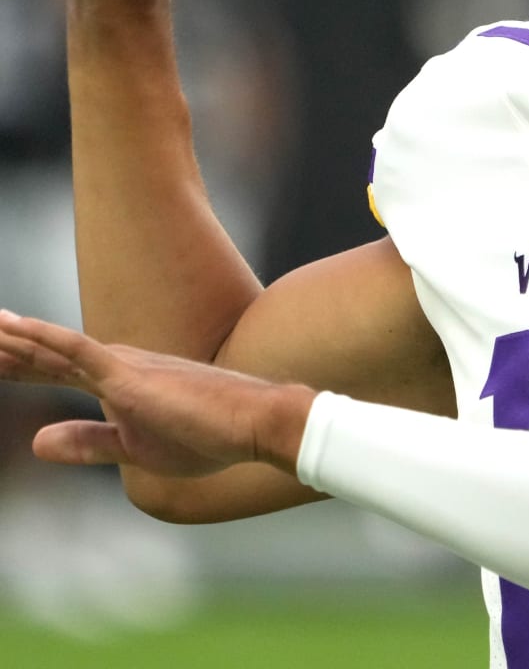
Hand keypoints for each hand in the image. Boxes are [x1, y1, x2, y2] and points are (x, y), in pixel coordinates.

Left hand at [0, 310, 313, 477]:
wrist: (256, 422)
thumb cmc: (207, 435)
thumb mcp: (135, 449)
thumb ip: (88, 442)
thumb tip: (35, 442)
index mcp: (117, 381)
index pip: (53, 368)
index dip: (15, 361)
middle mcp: (115, 364)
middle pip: (43, 355)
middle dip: (4, 347)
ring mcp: (123, 367)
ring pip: (52, 348)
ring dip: (12, 339)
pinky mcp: (131, 376)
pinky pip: (78, 352)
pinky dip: (45, 339)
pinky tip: (17, 328)